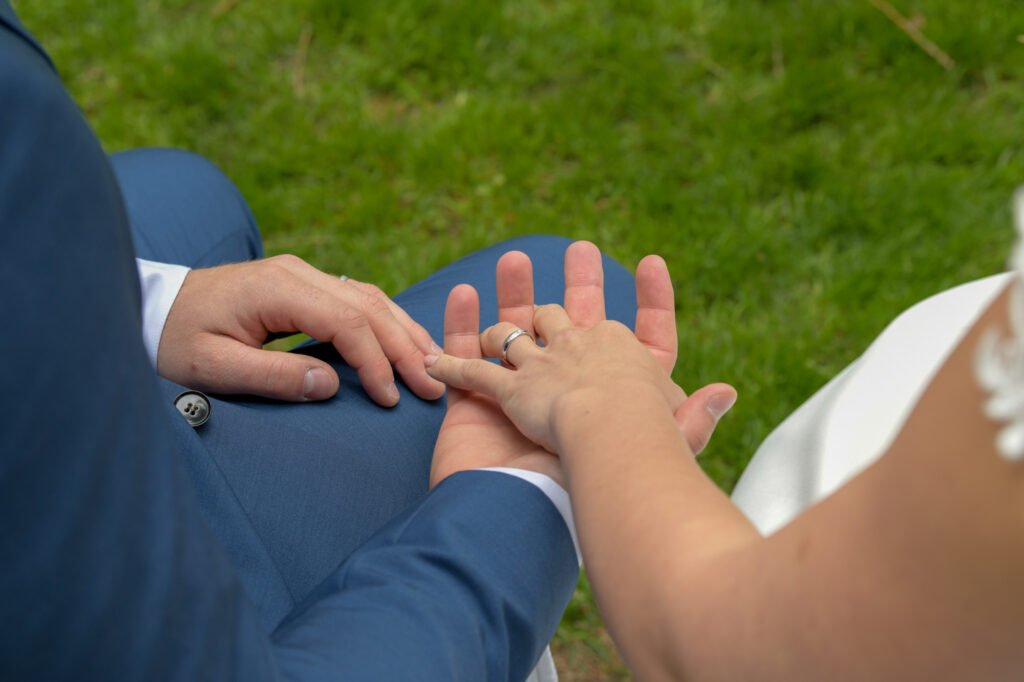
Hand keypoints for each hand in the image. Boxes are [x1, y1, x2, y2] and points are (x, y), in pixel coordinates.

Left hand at [157, 254, 445, 404]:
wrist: (152, 306)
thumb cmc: (176, 339)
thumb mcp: (212, 367)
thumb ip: (271, 375)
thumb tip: (331, 385)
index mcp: (276, 288)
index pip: (346, 321)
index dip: (375, 361)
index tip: (391, 398)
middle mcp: (297, 272)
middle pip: (368, 305)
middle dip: (404, 347)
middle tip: (433, 385)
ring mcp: (302, 273)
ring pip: (370, 297)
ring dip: (403, 332)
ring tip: (433, 365)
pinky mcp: (303, 282)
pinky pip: (357, 298)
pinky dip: (386, 322)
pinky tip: (405, 343)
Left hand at [429, 242, 736, 484]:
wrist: (610, 446)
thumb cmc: (651, 448)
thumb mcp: (680, 434)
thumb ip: (697, 416)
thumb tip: (727, 392)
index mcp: (628, 361)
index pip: (647, 330)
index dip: (653, 299)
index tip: (653, 262)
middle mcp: (583, 353)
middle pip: (572, 315)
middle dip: (578, 281)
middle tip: (578, 249)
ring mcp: (543, 368)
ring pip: (518, 333)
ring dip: (506, 314)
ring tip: (501, 286)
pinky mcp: (506, 390)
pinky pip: (474, 372)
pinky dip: (453, 363)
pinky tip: (433, 358)